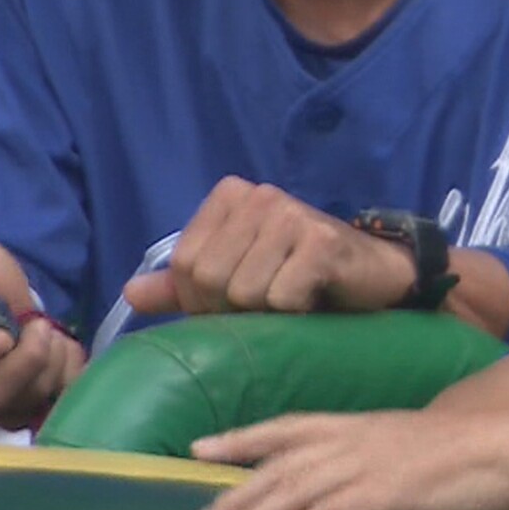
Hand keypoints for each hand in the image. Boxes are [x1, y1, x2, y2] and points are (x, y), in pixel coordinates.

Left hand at [122, 177, 415, 315]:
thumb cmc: (303, 277)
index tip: (240, 303)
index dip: (204, 301)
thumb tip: (131, 294)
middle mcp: (259, 195)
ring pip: (244, 292)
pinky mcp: (321, 240)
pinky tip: (315, 299)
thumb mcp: (238, 277)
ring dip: (269, 314)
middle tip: (270, 307)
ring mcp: (291, 213)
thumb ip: (184, 285)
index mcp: (231, 196)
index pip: (184, 265)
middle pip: (208, 278)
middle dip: (234, 309)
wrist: (377, 277)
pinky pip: (281, 298)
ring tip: (294, 300)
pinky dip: (296, 313)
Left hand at [188, 410, 508, 509]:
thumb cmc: (475, 451)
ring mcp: (373, 464)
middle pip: (278, 467)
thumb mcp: (414, 445)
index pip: (288, 427)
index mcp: (363, 424)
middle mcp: (358, 439)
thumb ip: (378, 456)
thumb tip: (353, 480)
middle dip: (232, 497)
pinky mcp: (392, 493)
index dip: (241, 437)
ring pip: (294, 491)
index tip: (198, 449)